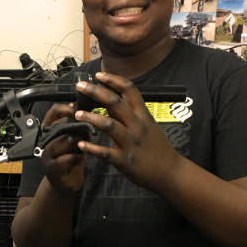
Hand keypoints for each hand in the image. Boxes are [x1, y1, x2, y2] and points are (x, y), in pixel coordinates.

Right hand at [40, 103, 86, 196]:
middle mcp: (44, 140)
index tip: (77, 111)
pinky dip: (76, 158)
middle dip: (77, 131)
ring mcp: (46, 154)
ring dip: (78, 145)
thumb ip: (79, 126)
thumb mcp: (77, 139)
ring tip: (79, 150)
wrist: (66, 182)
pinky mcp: (51, 168)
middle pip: (61, 125)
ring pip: (66, 140)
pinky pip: (68, 157)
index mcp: (48, 130)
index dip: (66, 109)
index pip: (53, 112)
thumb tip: (87, 115)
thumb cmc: (71, 158)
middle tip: (84, 137)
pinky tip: (77, 159)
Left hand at [74, 72, 178, 189]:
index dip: (113, 80)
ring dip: (91, 117)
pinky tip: (81, 144)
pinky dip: (92, 148)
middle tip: (80, 86)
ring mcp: (130, 142)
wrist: (170, 171)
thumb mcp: (149, 125)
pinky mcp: (124, 160)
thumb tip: (110, 100)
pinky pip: (105, 152)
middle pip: (115, 102)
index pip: (129, 90)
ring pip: (109, 125)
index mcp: (143, 115)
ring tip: (77, 113)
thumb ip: (131, 113)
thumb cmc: (157, 147)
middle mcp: (137, 125)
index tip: (98, 75)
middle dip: (96, 91)